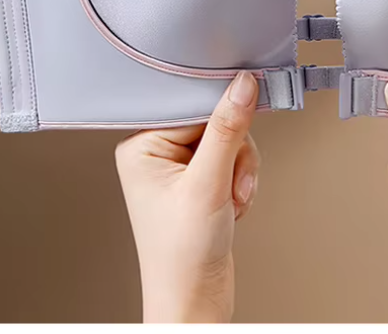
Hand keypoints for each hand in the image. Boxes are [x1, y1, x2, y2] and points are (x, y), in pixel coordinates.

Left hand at [116, 71, 259, 322]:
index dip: (221, 110)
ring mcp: (179, 167)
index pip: (191, 102)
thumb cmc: (180, 255)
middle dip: (234, 152)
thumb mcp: (207, 184)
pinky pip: (235, 159)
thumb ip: (227, 129)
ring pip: (231, 140)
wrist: (194, 302)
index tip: (246, 104)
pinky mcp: (200, 180)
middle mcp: (156, 152)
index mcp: (140, 144)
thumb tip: (242, 86)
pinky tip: (232, 205)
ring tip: (230, 199)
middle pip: (215, 120)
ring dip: (241, 170)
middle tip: (231, 179)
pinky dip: (242, 181)